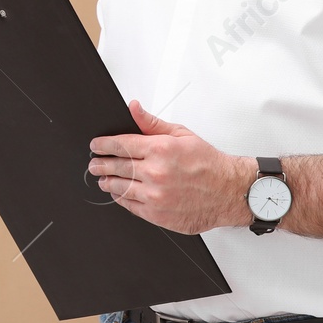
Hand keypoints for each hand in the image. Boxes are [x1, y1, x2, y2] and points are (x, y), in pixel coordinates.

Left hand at [88, 99, 252, 233]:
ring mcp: (155, 196)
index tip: (96, 145)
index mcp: (161, 150)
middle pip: (116, 166)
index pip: (120, 145)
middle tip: (94, 163)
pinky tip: (118, 193)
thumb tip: (133, 108)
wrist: (228, 192)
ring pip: (119, 188)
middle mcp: (156, 173)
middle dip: (100, 164)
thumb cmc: (208, 163)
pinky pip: (130, 205)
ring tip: (103, 178)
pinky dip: (121, 198)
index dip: (103, 145)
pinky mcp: (157, 214)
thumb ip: (152, 123)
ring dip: (107, 182)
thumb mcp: (181, 135)